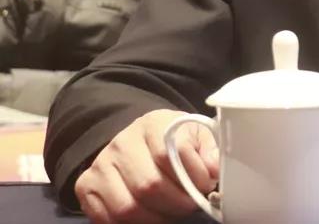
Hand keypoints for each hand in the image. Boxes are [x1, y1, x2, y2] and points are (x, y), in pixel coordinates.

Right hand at [75, 109, 218, 223]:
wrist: (139, 142)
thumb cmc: (173, 140)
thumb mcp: (196, 135)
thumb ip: (209, 150)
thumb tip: (213, 170)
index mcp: (152, 123)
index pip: (171, 153)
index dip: (194, 176)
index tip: (207, 184)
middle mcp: (121, 142)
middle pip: (149, 185)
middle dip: (178, 203)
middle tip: (191, 204)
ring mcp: (100, 165)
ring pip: (129, 207)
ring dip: (158, 218)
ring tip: (172, 212)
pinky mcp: (86, 187)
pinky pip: (109, 219)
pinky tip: (152, 216)